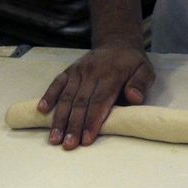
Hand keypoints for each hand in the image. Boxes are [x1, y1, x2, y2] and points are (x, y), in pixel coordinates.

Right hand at [38, 45, 154, 149]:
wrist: (117, 43)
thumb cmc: (132, 63)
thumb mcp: (145, 70)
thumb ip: (141, 83)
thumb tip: (134, 98)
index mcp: (111, 76)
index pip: (100, 101)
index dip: (92, 121)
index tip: (86, 139)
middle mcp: (91, 73)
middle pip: (80, 103)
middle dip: (74, 126)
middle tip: (68, 145)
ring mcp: (78, 72)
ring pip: (67, 97)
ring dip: (59, 118)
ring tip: (54, 138)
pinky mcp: (69, 71)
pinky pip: (57, 83)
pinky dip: (48, 96)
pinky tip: (41, 110)